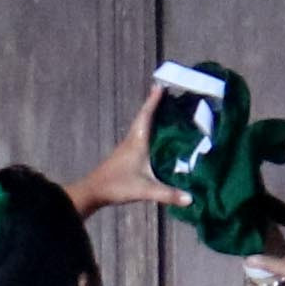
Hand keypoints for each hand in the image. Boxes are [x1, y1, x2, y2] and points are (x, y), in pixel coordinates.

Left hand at [71, 80, 169, 213]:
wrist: (93, 192)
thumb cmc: (117, 185)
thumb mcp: (145, 190)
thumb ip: (167, 194)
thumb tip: (191, 199)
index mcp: (137, 142)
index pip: (146, 116)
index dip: (153, 101)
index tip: (161, 86)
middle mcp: (132, 140)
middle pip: (145, 118)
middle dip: (156, 106)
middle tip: (169, 95)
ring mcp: (128, 147)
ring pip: (142, 127)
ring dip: (152, 117)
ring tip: (167, 112)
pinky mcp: (126, 155)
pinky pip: (141, 137)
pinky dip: (150, 131)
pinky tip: (157, 137)